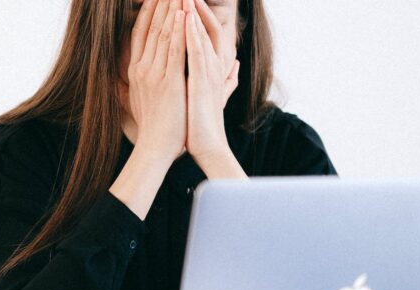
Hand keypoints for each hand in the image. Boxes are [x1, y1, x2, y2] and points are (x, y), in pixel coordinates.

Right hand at [126, 0, 188, 161]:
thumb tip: (137, 70)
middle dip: (161, 4)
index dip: (147, 12)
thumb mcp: (140, 98)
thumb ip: (141, 80)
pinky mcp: (169, 83)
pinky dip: (180, 31)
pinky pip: (175, 51)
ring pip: (164, 34)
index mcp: (135, 71)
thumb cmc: (154, 127)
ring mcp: (154, 75)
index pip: (139, 33)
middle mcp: (142, 69)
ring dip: (172, 10)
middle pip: (151, 28)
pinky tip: (184, 15)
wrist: (154, 148)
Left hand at [185, 0, 239, 161]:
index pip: (208, 31)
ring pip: (201, 34)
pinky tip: (184, 18)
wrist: (207, 146)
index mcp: (213, 67)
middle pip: (206, 26)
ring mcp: (209, 72)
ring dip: (193, 12)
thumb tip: (235, 65)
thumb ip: (227, 78)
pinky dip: (191, 33)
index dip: (199, 13)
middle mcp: (214, 65)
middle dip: (195, 6)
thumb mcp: (214, 94)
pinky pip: (196, 52)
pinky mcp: (202, 81)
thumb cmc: (205, 122)